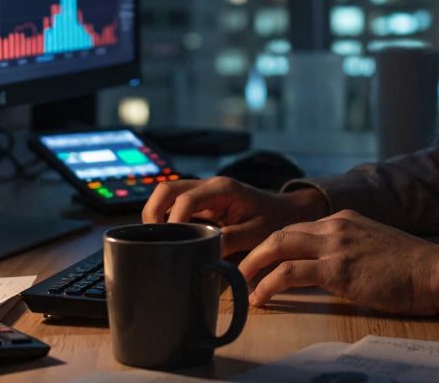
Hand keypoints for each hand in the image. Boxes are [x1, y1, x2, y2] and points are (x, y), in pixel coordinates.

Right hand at [142, 176, 329, 254]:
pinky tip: (167, 241)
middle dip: (153, 212)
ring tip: (156, 242)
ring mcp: (202, 194)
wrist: (286, 212)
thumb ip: (232, 240)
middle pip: (166, 189)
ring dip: (156, 215)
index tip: (172, 244)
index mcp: (221, 189)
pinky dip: (165, 220)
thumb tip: (204, 252)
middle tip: (152, 240)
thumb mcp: (257, 233)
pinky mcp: (201, 205)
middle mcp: (208, 187)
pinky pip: (175, 207)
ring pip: (166, 196)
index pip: (186, 199)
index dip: (174, 221)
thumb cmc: (274, 220)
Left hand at [238, 209, 438, 321]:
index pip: (297, 228)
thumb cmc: (413, 268)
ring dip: (253, 266)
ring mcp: (335, 244)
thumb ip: (350, 251)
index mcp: (343, 219)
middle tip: (236, 271)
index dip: (273, 246)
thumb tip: (330, 270)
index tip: (258, 263)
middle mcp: (335, 225)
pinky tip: (260, 299)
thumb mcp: (374, 248)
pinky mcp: (337, 268)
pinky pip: (290, 273)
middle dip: (253, 252)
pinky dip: (269, 285)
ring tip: (239, 285)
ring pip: (278, 246)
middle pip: (279, 232)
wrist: (436, 270)